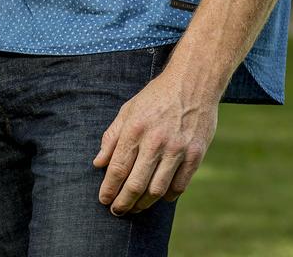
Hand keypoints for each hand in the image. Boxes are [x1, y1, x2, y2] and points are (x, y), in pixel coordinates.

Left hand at [92, 67, 218, 214]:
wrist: (192, 82)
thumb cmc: (156, 96)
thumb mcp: (128, 109)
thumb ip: (112, 136)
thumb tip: (98, 163)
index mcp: (135, 128)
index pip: (117, 168)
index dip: (108, 188)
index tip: (103, 200)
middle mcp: (155, 141)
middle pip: (136, 184)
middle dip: (123, 202)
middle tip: (117, 210)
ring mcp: (177, 149)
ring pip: (157, 190)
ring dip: (144, 204)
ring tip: (136, 208)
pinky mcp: (195, 154)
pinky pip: (179, 186)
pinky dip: (167, 196)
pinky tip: (159, 197)